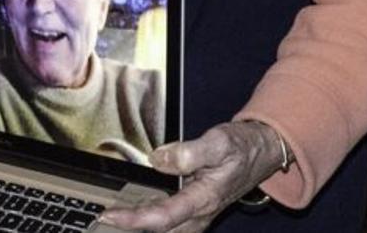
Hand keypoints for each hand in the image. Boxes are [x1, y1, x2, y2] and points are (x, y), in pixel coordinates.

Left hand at [100, 121, 285, 231]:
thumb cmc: (241, 148)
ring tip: (114, 216)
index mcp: (203, 199)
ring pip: (165, 230)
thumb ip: (189, 152)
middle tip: (105, 216)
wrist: (262, 153)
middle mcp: (199, 213)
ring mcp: (198, 215)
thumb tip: (158, 159)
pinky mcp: (195, 210)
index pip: (162, 217)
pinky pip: (169, 223)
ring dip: (140, 226)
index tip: (109, 215)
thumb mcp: (219, 142)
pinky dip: (150, 220)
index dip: (133, 219)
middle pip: (159, 230)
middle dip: (132, 226)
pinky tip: (135, 211)